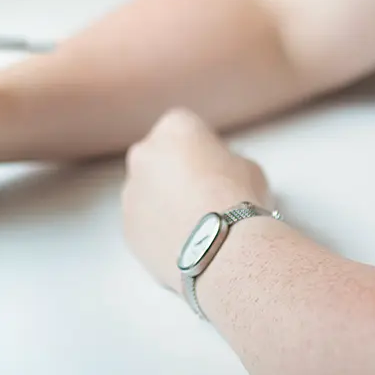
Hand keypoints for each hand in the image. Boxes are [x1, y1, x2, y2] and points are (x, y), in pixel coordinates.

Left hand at [121, 107, 272, 290]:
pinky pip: (143, 223)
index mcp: (173, 127)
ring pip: (147, 192)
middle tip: (202, 195)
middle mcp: (144, 153)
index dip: (202, 149)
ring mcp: (130, 191)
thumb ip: (225, 162)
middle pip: (159, 158)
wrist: (222, 248)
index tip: (216, 168)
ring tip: (194, 225)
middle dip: (175, 172)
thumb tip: (219, 174)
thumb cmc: (238, 199)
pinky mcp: (127, 226)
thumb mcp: (247, 166)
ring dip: (163, 202)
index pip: (184, 129)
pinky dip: (158, 230)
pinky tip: (183, 242)